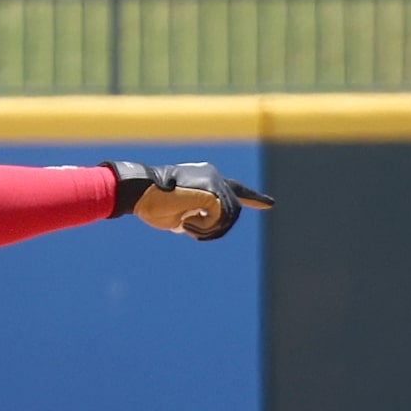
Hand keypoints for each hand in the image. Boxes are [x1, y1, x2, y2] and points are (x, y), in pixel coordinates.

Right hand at [105, 162, 272, 240]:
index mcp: (208, 180)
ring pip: (230, 214)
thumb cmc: (152, 204)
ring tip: (187, 226)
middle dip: (217, 230)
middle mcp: (215, 177)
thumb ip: (196, 218)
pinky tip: (186, 221)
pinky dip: (204, 226)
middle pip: (234, 210)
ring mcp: (215, 182)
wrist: (140, 193)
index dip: (254, 198)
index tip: (270, 205)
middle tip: (192, 234)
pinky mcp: (211, 191)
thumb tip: (205, 228)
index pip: (237, 190)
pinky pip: (220, 217)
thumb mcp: (178, 214)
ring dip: (209, 229)